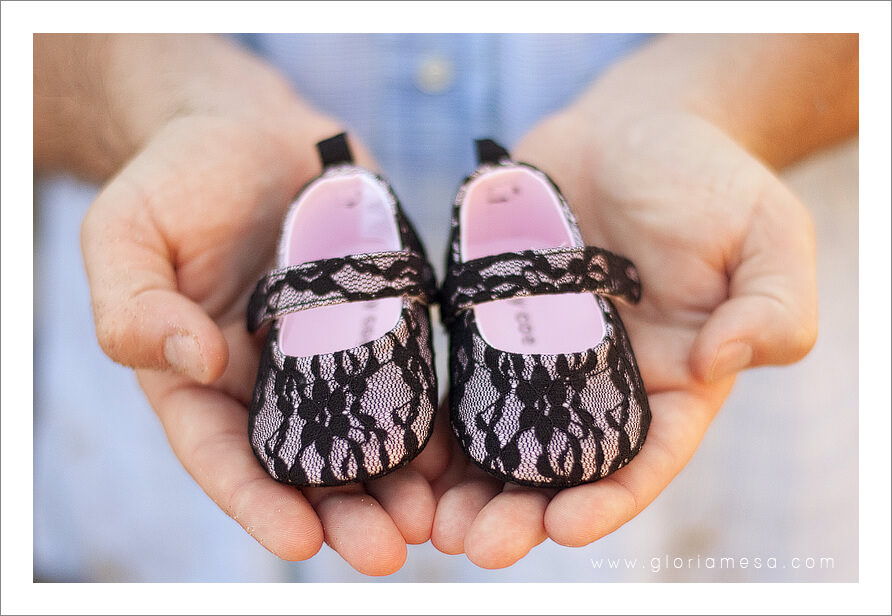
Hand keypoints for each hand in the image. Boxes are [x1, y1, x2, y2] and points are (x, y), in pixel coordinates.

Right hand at [75, 35, 446, 574]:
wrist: (258, 130)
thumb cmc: (181, 175)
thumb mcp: (127, 229)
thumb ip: (133, 301)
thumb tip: (191, 360)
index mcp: (198, 378)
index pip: (223, 457)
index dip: (257, 503)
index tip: (300, 541)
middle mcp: (269, 383)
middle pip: (306, 467)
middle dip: (346, 512)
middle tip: (390, 548)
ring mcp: (331, 356)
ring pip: (367, 437)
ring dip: (400, 482)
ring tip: (439, 517)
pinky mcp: (381, 324)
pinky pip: (409, 380)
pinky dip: (434, 419)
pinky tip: (466, 450)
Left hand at [430, 107, 817, 566]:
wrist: (633, 126)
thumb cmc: (707, 178)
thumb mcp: (768, 234)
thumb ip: (772, 306)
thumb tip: (725, 362)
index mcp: (673, 381)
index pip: (644, 457)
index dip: (608, 498)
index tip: (564, 527)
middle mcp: (602, 382)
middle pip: (560, 465)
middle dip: (520, 510)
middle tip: (474, 546)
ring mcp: (542, 354)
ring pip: (502, 434)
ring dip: (466, 483)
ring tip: (427, 520)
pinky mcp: (494, 320)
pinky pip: (461, 375)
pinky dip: (434, 415)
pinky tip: (400, 444)